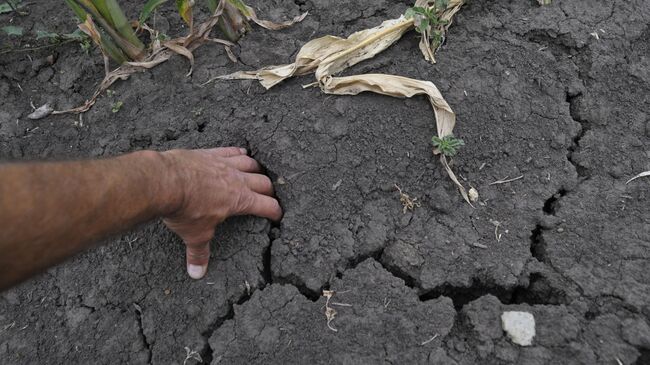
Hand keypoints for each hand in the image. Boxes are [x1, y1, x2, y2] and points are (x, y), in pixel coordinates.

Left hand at [160, 147, 281, 278]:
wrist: (165, 181)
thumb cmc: (184, 208)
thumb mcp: (194, 235)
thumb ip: (199, 253)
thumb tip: (197, 273)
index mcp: (240, 201)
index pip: (267, 206)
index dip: (276, 212)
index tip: (278, 216)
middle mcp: (237, 180)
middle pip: (264, 182)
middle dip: (269, 191)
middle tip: (269, 196)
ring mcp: (224, 164)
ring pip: (251, 163)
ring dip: (257, 169)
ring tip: (259, 173)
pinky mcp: (211, 153)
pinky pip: (231, 150)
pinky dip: (239, 152)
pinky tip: (241, 153)